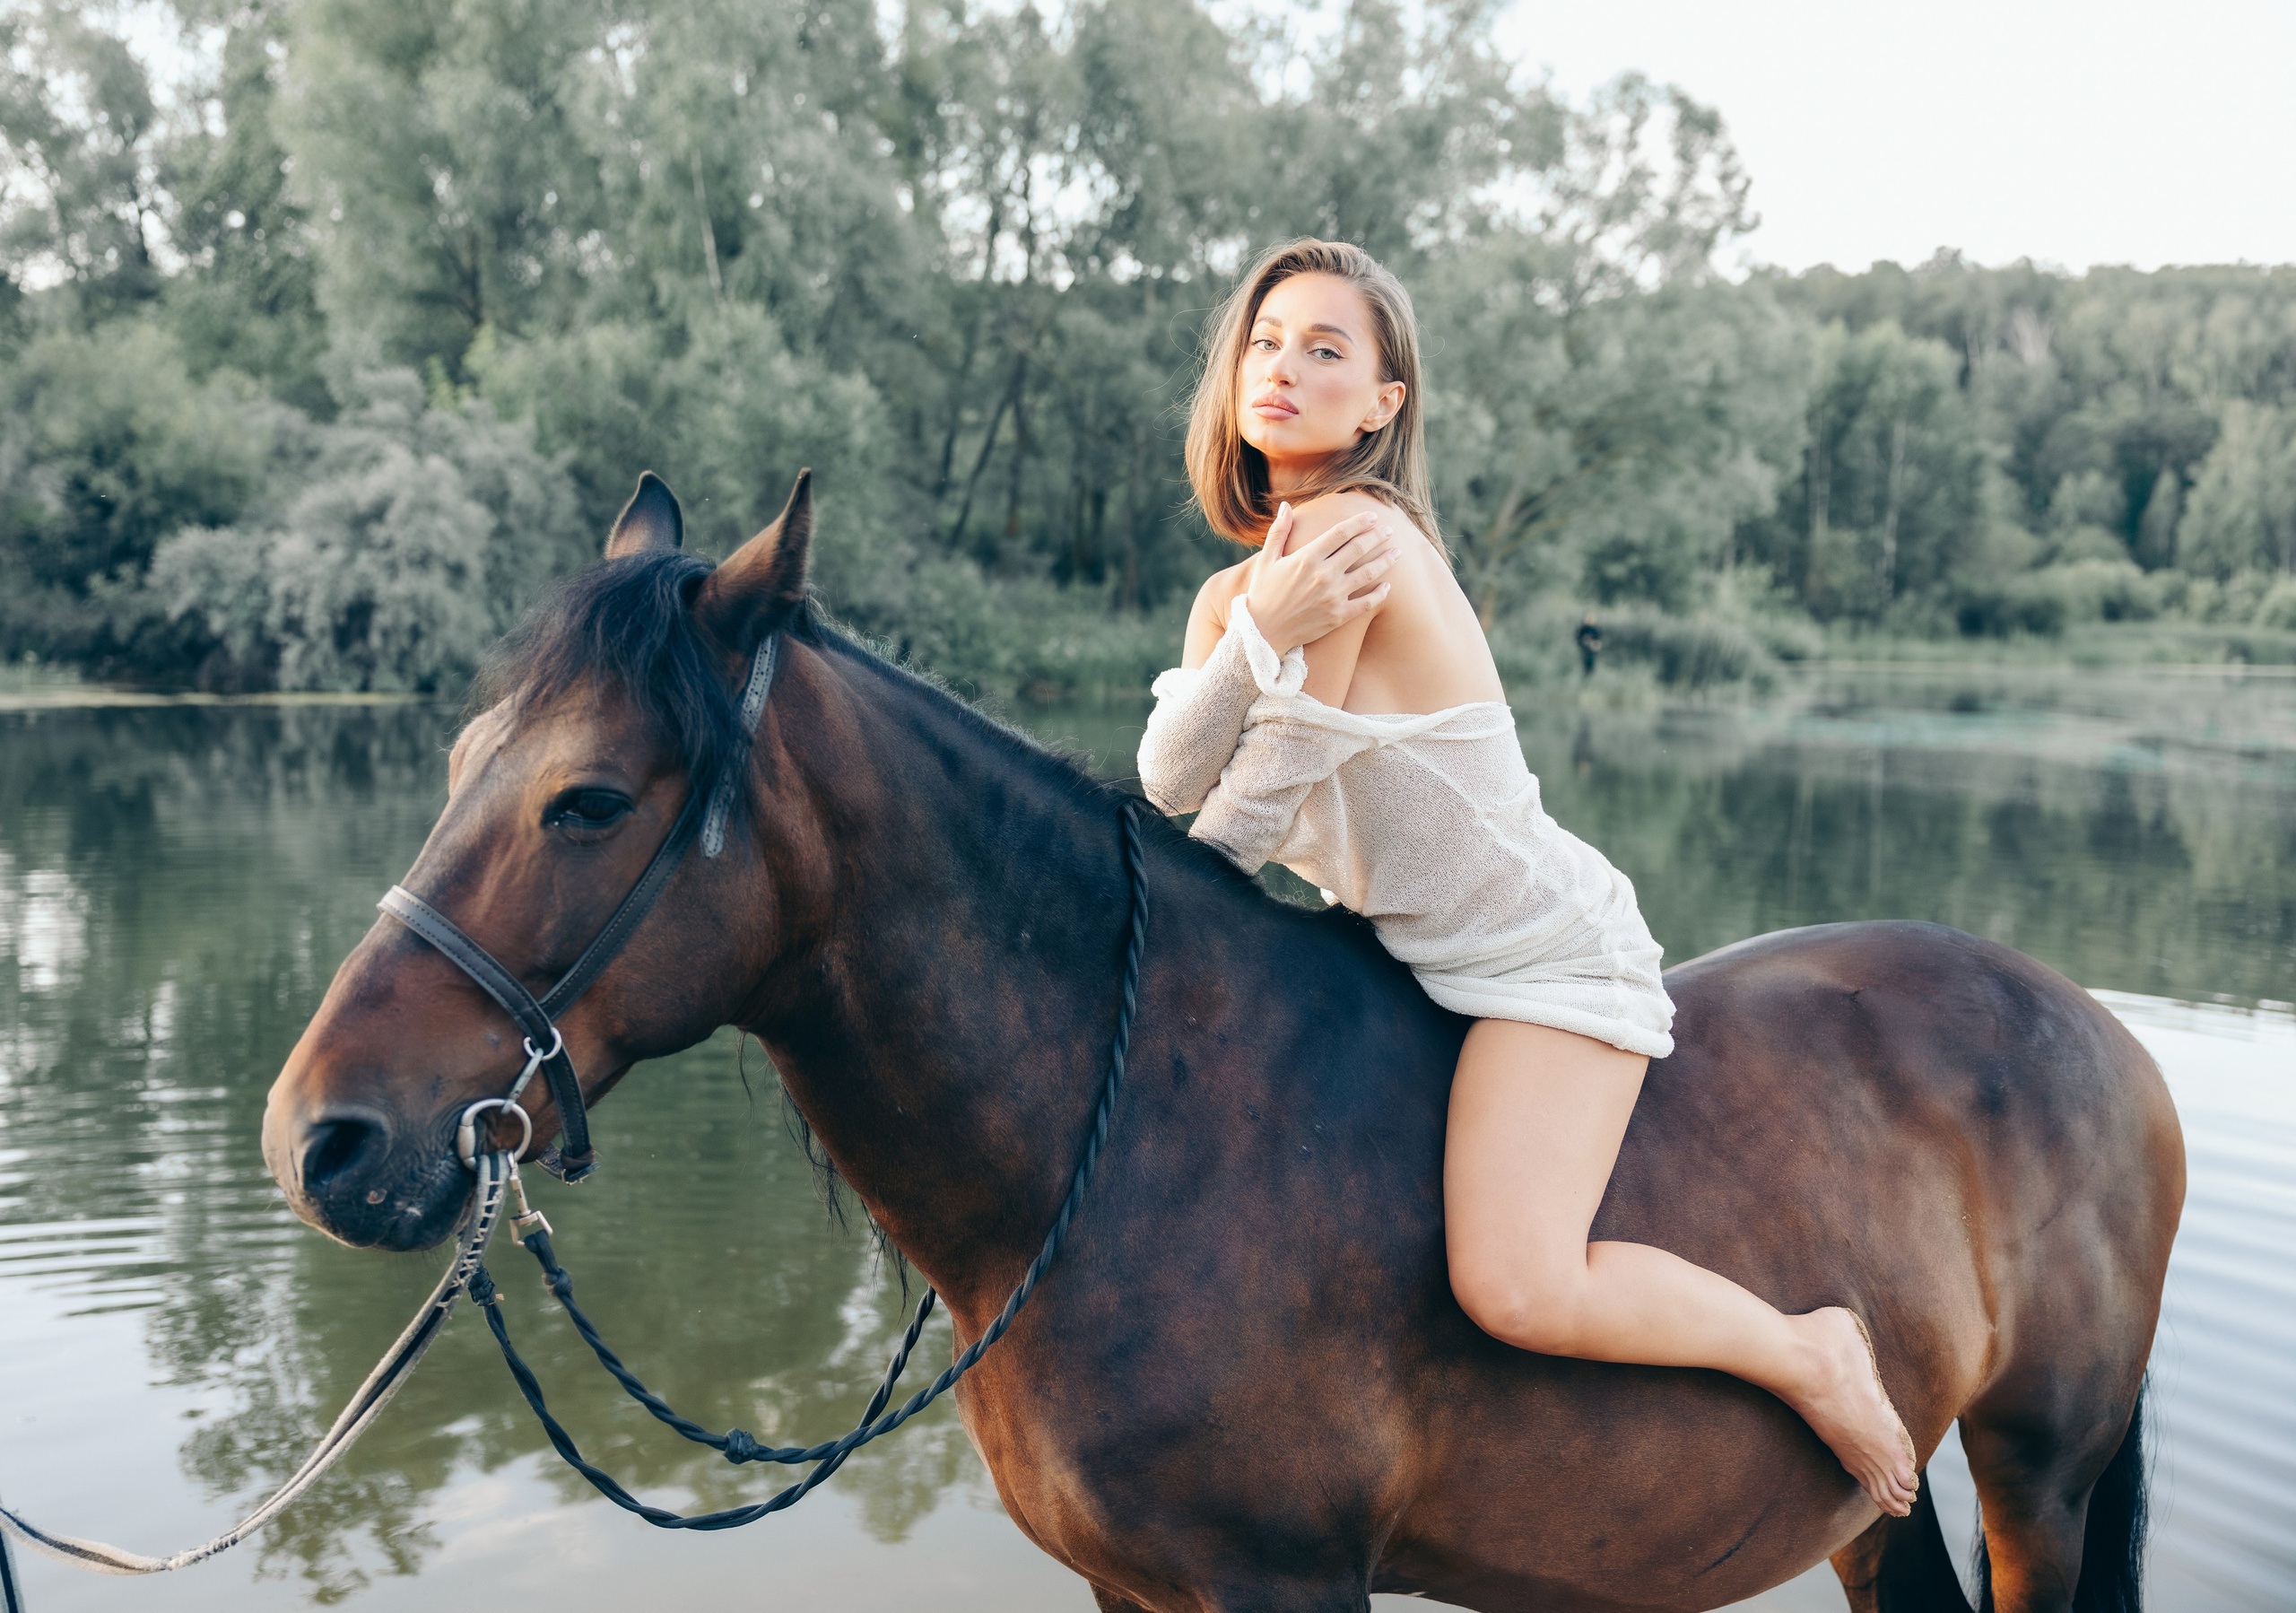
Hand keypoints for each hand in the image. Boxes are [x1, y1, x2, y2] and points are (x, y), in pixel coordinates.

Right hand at [1244, 502, 1398, 653]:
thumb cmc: (1263, 593)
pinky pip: (1366, 603)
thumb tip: (1286, 505)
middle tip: (1389, 530)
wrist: (1263, 632)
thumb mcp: (1267, 560)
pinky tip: (1388, 585)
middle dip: (1377, 536)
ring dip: (1385, 560)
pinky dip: (1380, 593)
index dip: (1359, 522)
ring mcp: (1333, 596)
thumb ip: (1279, 531)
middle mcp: (1323, 575)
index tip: (1372, 516)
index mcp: (1307, 558)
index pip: (1341, 532)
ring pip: (1368, 574)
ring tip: (1397, 552)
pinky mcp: (1338, 616)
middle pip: (1358, 549)